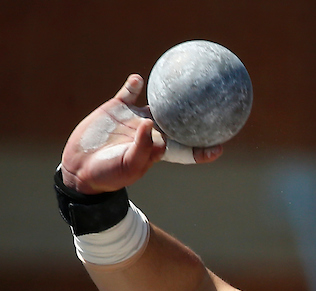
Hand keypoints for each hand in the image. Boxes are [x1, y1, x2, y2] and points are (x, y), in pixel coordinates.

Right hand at [60, 74, 221, 194]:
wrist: (81, 166)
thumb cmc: (109, 173)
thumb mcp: (128, 164)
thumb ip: (141, 146)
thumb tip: (149, 123)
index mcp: (159, 150)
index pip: (186, 149)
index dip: (203, 149)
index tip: (220, 147)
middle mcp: (151, 132)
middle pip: (178, 122)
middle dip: (195, 115)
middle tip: (214, 103)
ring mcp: (134, 119)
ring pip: (157, 103)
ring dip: (168, 93)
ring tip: (181, 78)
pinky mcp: (117, 109)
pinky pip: (129, 93)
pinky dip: (134, 85)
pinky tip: (139, 78)